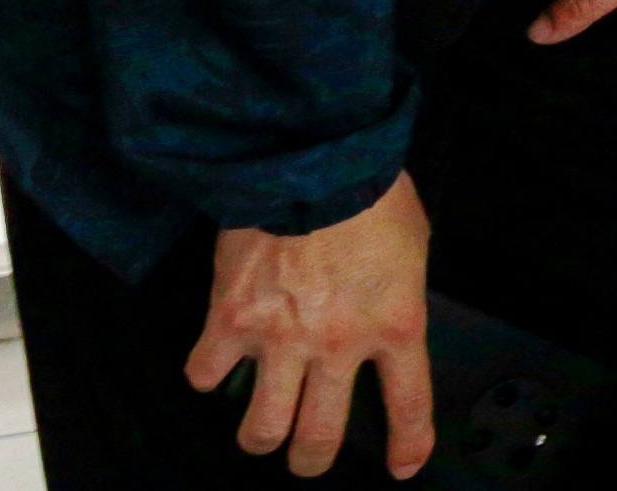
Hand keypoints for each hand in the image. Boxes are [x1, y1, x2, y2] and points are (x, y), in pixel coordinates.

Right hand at [185, 173, 433, 477]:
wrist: (312, 157)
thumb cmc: (370, 190)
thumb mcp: (411, 248)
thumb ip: (395, 296)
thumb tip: (382, 319)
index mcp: (395, 322)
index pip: (408, 404)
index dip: (406, 445)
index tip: (402, 467)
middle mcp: (337, 343)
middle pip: (319, 439)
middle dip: (312, 459)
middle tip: (308, 455)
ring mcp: (280, 338)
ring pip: (260, 428)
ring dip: (260, 436)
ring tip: (261, 428)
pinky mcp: (230, 320)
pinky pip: (205, 376)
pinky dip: (208, 374)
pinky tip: (217, 362)